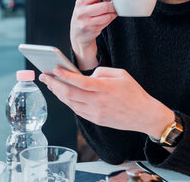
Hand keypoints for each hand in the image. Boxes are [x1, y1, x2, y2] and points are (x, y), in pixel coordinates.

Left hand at [39, 67, 174, 138]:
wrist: (145, 115)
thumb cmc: (134, 92)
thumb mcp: (121, 74)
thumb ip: (101, 72)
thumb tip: (86, 76)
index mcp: (105, 88)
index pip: (80, 82)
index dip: (65, 76)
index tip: (54, 69)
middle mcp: (98, 102)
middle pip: (70, 94)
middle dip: (54, 84)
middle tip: (44, 76)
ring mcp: (96, 113)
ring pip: (70, 103)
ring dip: (58, 93)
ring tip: (50, 84)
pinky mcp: (96, 120)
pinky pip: (76, 110)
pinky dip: (67, 101)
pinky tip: (62, 94)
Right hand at [70, 0, 116, 68]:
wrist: (77, 33)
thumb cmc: (84, 14)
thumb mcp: (86, 2)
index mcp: (80, 2)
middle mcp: (81, 12)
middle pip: (104, 6)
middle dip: (113, 5)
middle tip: (115, 4)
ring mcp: (86, 22)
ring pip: (107, 15)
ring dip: (113, 12)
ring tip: (114, 10)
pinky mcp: (92, 30)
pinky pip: (107, 22)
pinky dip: (111, 18)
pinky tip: (110, 16)